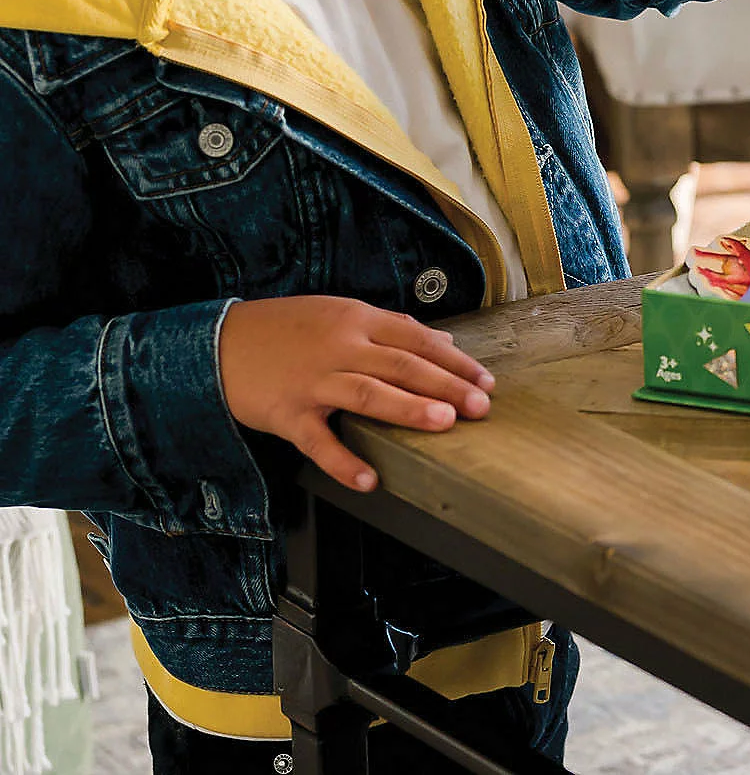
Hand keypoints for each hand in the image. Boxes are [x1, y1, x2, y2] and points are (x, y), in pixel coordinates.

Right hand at [219, 296, 494, 491]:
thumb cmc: (287, 328)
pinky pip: (317, 441)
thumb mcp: (341, 314)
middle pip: (401, 365)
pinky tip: (369, 480)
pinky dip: (343, 461)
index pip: (417, 339)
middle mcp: (340, 347)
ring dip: (407, 408)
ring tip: (444, 422)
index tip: (485, 380)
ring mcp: (313, 381)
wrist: (220, 341)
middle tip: (480, 405)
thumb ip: (392, 328)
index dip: (454, 360)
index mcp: (357, 320)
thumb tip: (443, 340)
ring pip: (367, 393)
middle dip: (445, 384)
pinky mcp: (286, 414)